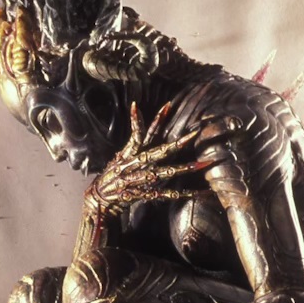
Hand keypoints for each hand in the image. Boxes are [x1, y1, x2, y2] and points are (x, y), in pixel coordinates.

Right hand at [84, 102, 211, 219]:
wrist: (101, 197)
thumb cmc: (112, 175)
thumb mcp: (120, 156)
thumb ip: (133, 143)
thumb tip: (138, 122)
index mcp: (132, 153)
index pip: (143, 132)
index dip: (155, 119)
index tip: (168, 105)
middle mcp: (138, 164)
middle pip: (159, 151)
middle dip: (176, 143)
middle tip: (194, 134)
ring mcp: (143, 179)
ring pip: (167, 172)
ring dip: (184, 168)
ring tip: (202, 163)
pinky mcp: (147, 193)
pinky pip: (168, 194)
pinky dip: (185, 194)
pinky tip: (201, 192)